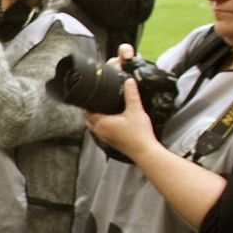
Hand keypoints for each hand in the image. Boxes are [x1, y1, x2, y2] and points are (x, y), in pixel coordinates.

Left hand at [84, 45, 160, 159]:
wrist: (145, 152)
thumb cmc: (139, 134)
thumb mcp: (136, 110)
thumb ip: (131, 94)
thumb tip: (129, 81)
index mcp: (101, 123)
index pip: (88, 110)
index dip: (89, 102)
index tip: (92, 95)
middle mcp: (100, 131)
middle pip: (89, 119)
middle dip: (91, 109)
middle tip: (97, 101)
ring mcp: (105, 138)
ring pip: (94, 126)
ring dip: (96, 118)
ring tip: (104, 109)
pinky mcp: (111, 142)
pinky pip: (102, 131)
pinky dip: (103, 125)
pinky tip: (113, 120)